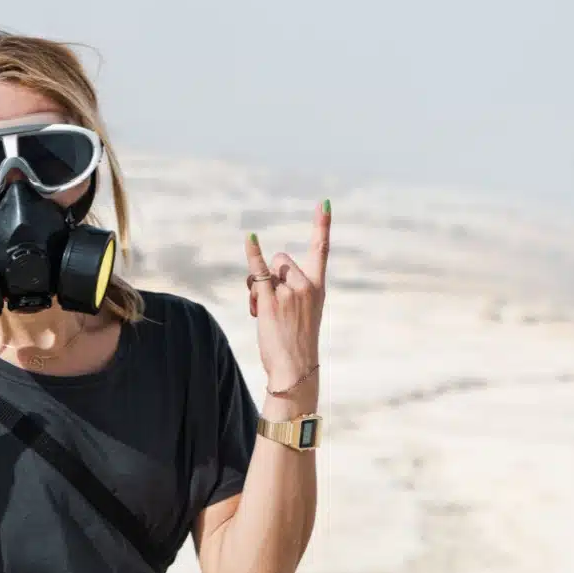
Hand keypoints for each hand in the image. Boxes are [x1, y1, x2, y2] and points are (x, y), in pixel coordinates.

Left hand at [245, 201, 330, 387]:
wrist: (295, 369)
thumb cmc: (296, 341)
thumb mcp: (302, 311)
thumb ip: (289, 288)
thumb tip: (262, 273)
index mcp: (318, 287)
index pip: (321, 250)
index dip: (322, 225)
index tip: (323, 203)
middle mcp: (306, 286)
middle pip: (281, 259)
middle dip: (271, 274)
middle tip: (271, 303)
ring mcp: (289, 293)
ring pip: (265, 271)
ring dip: (256, 286)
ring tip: (261, 312)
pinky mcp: (270, 301)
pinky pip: (258, 273)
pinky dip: (252, 255)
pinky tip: (250, 238)